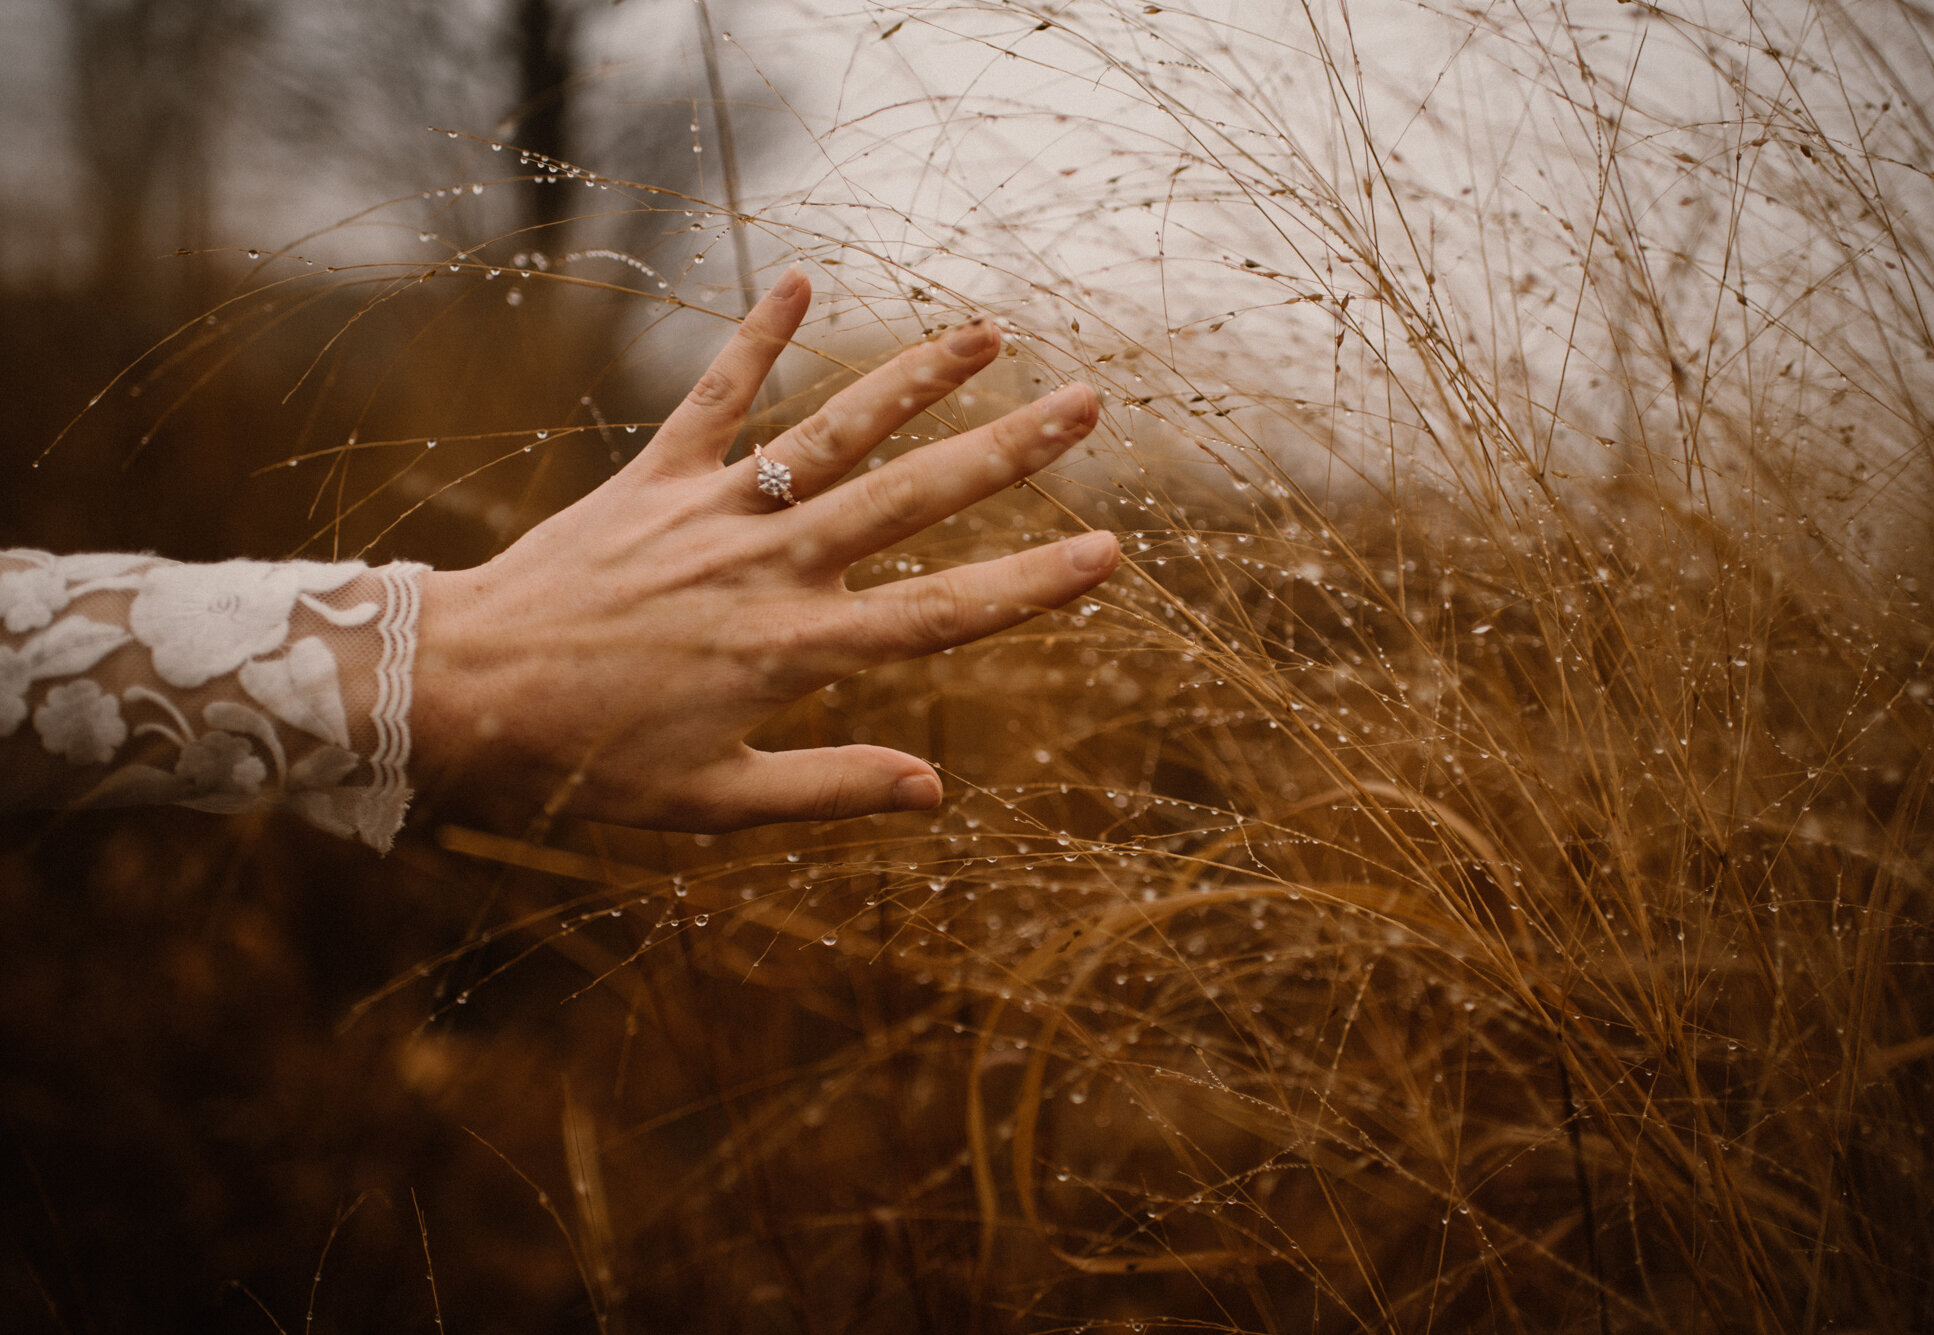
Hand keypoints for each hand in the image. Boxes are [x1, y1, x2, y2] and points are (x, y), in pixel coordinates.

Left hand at [409, 267, 1117, 830]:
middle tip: (1086, 401)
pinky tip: (800, 277)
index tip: (1106, 551)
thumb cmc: (586, 764)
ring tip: (986, 329)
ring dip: (914, 379)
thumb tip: (936, 789)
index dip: (1030, 583)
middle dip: (1007, 449)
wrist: (460, 696)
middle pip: (912, 498)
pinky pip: (714, 397)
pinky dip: (756, 339)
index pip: (940, 613)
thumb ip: (829, 786)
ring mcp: (712, 512)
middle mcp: (768, 565)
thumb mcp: (714, 803)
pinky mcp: (653, 479)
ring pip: (833, 431)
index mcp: (794, 649)